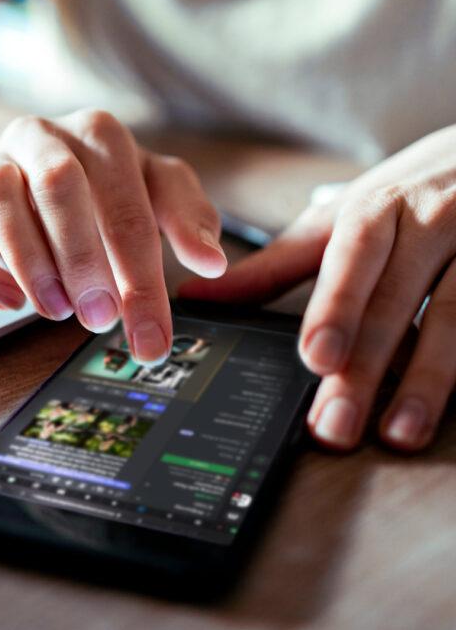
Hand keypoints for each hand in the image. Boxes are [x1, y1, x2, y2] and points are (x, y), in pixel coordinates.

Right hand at [0, 109, 227, 363]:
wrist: (30, 167)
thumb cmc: (102, 186)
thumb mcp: (153, 189)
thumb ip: (187, 217)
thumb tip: (211, 262)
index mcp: (99, 133)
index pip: (128, 204)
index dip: (143, 276)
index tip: (152, 336)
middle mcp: (40, 137)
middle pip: (59, 186)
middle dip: (84, 260)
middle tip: (100, 318)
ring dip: (29, 261)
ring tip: (57, 309)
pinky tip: (7, 303)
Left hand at [181, 125, 455, 451]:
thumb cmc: (407, 196)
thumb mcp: (341, 220)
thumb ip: (275, 266)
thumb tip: (198, 296)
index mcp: (380, 209)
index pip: (354, 258)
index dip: (336, 307)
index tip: (316, 356)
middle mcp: (433, 222)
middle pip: (396, 302)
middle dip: (365, 369)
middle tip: (335, 426)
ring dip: (428, 380)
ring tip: (399, 433)